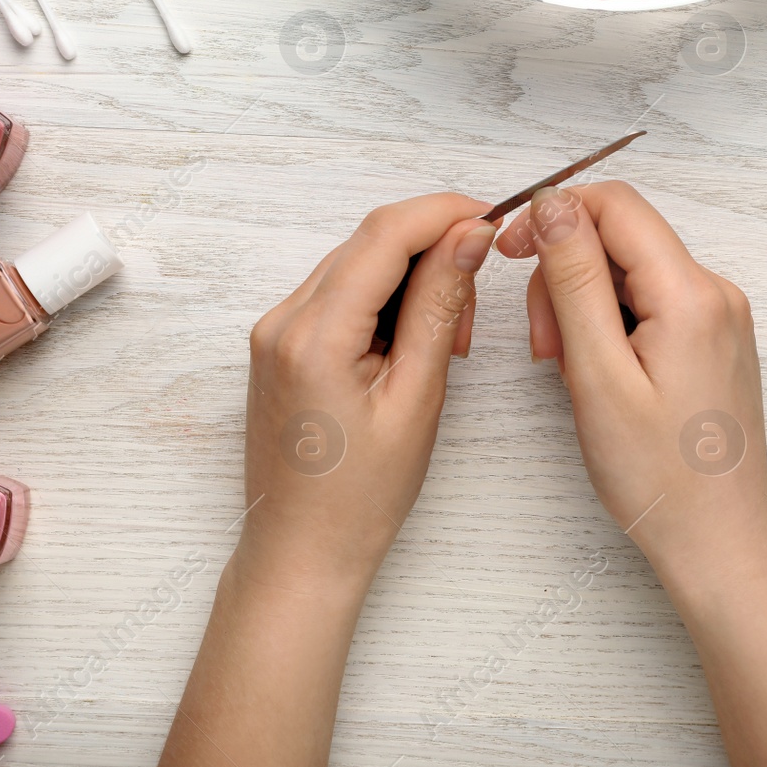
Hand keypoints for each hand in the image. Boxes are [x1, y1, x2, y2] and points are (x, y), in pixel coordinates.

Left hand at [242, 192, 495, 594]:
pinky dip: (384, 302)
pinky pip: (339, 293)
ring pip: (357, 264)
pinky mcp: (279, 343)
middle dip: (433, 250)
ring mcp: (274, 330)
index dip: (444, 213)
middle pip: (370, 241)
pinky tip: (409, 346)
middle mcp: (282, 320)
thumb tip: (468, 235)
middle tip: (474, 303)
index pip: (385, 234)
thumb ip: (440, 307)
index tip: (493, 218)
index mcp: (313, 335)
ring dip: (411, 279)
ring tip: (446, 342)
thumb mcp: (417, 398)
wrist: (302, 553)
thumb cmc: (359, 497)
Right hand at [494, 181, 766, 576]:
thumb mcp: (597, 374)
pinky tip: (599, 374)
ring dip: (584, 306)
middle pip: (619, 237)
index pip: (615, 204)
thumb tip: (554, 202)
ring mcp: (720, 316)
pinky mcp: (714, 338)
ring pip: (630, 271)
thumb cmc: (659, 478)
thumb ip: (574, 280)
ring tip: (570, 370)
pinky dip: (611, 326)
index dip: (553, 215)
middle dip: (566, 274)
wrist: (718, 541)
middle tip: (544, 345)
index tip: (509, 252)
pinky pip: (651, 302)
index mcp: (692, 294)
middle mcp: (716, 292)